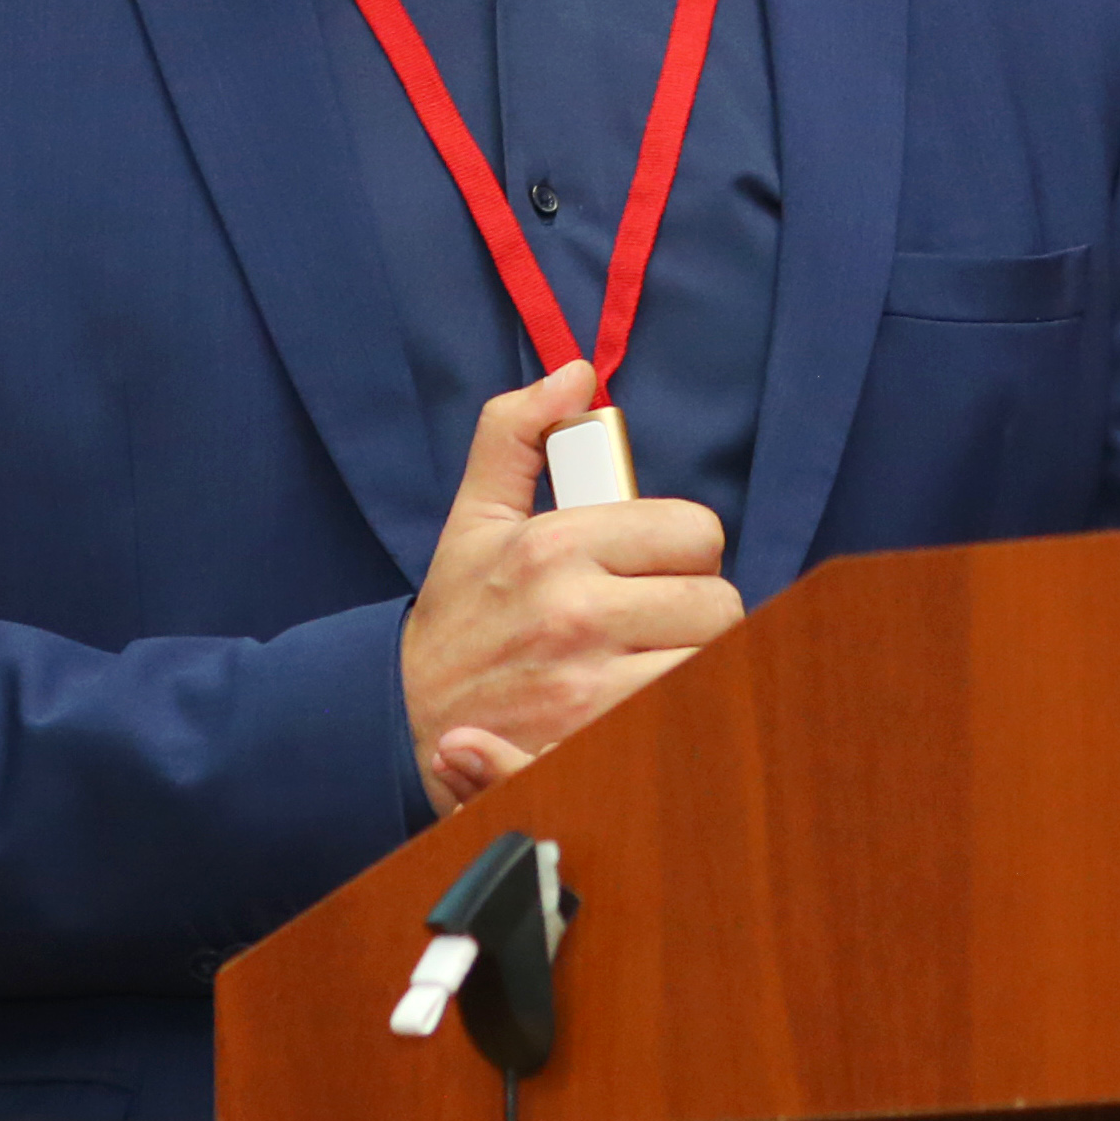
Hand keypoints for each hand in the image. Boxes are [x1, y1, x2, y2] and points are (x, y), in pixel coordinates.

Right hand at [402, 359, 741, 811]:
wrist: (400, 725)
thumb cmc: (454, 618)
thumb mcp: (474, 517)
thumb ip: (517, 433)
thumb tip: (576, 374)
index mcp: (554, 546)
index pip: (696, 532)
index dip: (686, 548)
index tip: (655, 566)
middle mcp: (576, 614)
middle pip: (719, 603)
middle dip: (697, 609)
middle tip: (658, 619)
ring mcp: (590, 690)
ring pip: (714, 663)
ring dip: (696, 663)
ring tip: (656, 661)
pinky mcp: (597, 747)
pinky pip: (689, 718)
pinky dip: (684, 711)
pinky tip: (654, 706)